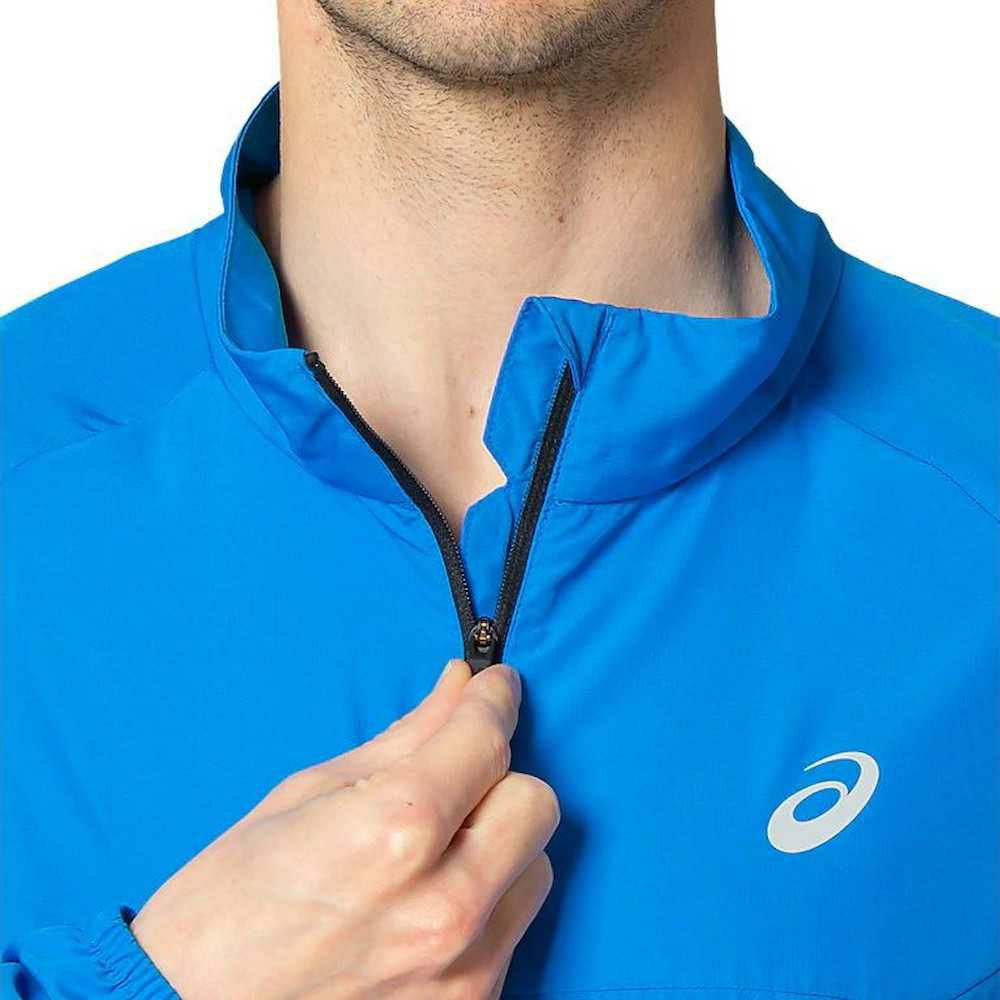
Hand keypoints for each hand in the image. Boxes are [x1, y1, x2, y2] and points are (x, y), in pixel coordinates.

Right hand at [130, 659, 557, 998]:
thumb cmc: (226, 905)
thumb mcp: (303, 796)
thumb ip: (401, 740)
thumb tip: (457, 688)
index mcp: (395, 832)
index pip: (485, 741)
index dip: (492, 699)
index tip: (493, 684)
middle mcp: (444, 904)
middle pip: (534, 802)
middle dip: (497, 774)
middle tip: (454, 774)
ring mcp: (462, 968)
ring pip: (535, 867)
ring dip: (497, 842)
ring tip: (433, 848)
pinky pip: (511, 928)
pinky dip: (484, 900)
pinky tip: (427, 899)